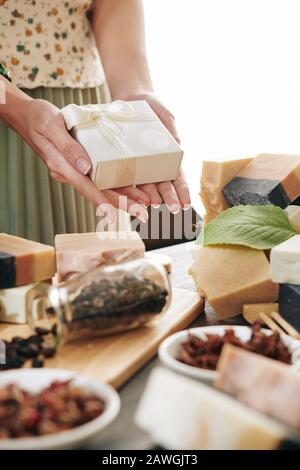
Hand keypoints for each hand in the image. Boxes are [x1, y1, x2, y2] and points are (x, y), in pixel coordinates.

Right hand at [13, 98, 148, 223]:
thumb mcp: (53, 127)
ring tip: (143, 204)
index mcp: (62, 166)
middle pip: (98, 192)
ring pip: (102, 187)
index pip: (86, 188)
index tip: (115, 216)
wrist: (27, 116)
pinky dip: (116, 185)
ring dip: (123, 197)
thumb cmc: (39, 118)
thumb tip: (85, 168)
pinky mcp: (79, 165)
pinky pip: (99, 179)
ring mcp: (74, 171)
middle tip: (142, 213)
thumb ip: (68, 147)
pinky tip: (131, 189)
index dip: (102, 202)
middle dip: (122, 204)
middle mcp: (69, 172)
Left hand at [115, 92, 190, 211]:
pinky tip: (133, 196)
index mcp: (168, 157)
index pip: (177, 178)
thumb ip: (172, 131)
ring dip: (151, 196)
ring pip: (146, 185)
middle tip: (173, 208)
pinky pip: (126, 175)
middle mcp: (154, 165)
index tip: (186, 203)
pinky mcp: (122, 161)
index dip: (182, 191)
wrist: (131, 97)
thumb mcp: (166, 117)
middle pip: (163, 185)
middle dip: (169, 197)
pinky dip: (130, 187)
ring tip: (154, 205)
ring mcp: (138, 165)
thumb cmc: (154, 107)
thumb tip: (179, 146)